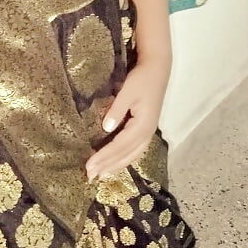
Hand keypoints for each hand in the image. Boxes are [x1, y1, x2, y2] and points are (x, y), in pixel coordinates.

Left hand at [85, 57, 170, 181]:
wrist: (158, 70)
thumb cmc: (141, 79)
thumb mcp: (127, 92)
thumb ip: (117, 110)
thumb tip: (106, 128)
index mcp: (142, 125)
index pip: (119, 146)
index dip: (104, 157)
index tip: (89, 166)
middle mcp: (147, 133)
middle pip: (125, 155)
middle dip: (107, 166)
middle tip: (90, 176)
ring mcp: (148, 133)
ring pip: (131, 155)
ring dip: (115, 166)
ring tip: (101, 175)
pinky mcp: (147, 129)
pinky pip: (135, 150)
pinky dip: (124, 159)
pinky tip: (115, 164)